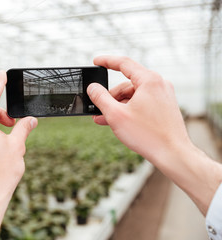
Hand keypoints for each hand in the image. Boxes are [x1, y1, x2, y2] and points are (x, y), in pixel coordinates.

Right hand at [87, 56, 221, 214]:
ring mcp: (163, 96)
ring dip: (117, 106)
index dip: (107, 61)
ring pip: (133, 95)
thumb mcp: (116, 115)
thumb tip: (93, 88)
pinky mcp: (164, 107)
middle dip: (110, 96)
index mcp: (149, 80)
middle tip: (97, 109)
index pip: (124, 63)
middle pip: (127, 84)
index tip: (96, 61)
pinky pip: (141, 103)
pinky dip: (128, 110)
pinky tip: (117, 122)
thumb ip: (101, 98)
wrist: (173, 154)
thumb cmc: (147, 135)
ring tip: (104, 119)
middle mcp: (159, 84)